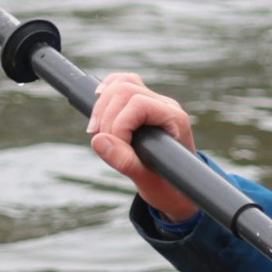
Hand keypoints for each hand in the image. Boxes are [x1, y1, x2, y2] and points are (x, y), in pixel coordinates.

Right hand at [86, 70, 199, 191]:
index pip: (139, 104)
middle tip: (99, 141)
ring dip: (103, 104)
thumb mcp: (147, 182)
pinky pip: (122, 83)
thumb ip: (126, 162)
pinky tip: (97, 108)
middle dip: (107, 115)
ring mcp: (154, 101)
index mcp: (174, 119)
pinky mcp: (142, 103)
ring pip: (123, 82)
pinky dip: (106, 92)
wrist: (176, 190)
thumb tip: (98, 140)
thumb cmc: (167, 187)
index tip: (115, 149)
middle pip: (127, 88)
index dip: (119, 125)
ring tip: (95, 130)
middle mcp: (165, 105)